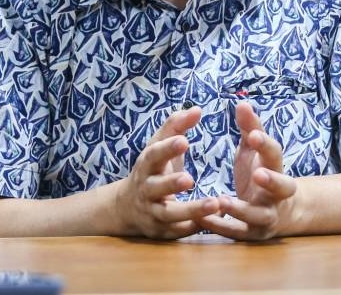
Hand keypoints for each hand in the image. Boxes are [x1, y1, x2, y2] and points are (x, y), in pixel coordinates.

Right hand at [113, 106, 219, 238]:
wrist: (126, 206)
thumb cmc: (151, 169)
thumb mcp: (158, 146)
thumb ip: (176, 127)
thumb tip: (197, 109)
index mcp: (146, 165)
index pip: (153, 155)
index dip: (167, 148)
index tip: (184, 140)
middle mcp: (146, 189)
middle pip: (156, 187)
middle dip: (171, 184)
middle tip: (189, 179)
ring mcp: (152, 212)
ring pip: (170, 214)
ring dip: (191, 210)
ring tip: (214, 204)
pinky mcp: (162, 231)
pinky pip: (178, 231)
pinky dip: (194, 227)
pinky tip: (213, 222)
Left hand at [199, 101, 297, 239]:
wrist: (282, 213)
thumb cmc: (264, 173)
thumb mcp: (257, 151)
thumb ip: (250, 129)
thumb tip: (242, 103)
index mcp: (276, 168)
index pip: (275, 154)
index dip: (265, 144)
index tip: (254, 135)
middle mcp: (278, 193)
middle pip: (283, 187)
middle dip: (272, 180)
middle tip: (258, 174)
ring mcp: (267, 215)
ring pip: (258, 215)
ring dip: (240, 209)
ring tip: (221, 201)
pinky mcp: (253, 233)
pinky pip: (237, 232)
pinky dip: (221, 226)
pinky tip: (203, 220)